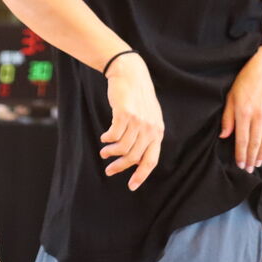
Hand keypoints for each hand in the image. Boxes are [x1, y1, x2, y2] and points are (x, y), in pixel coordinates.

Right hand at [99, 52, 164, 190]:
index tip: (131, 186)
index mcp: (158, 132)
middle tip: (109, 171)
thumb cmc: (138, 98)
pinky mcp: (125, 114)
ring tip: (104, 152)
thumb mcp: (148, 117)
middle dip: (120, 167)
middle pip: (134, 157)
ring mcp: (138, 122)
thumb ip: (146, 136)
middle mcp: (150, 129)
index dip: (141, 175)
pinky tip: (104, 138)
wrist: (131, 74)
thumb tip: (135, 159)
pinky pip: (114, 135)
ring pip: (122, 147)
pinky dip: (107, 139)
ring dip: (111, 152)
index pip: (151, 160)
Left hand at [220, 46, 261, 171]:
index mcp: (244, 111)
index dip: (240, 154)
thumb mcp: (231, 95)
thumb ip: (228, 117)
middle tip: (248, 169)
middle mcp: (259, 114)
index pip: (242, 139)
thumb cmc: (246, 78)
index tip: (239, 164)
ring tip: (256, 163)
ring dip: (261, 154)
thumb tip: (224, 135)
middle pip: (255, 143)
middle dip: (250, 158)